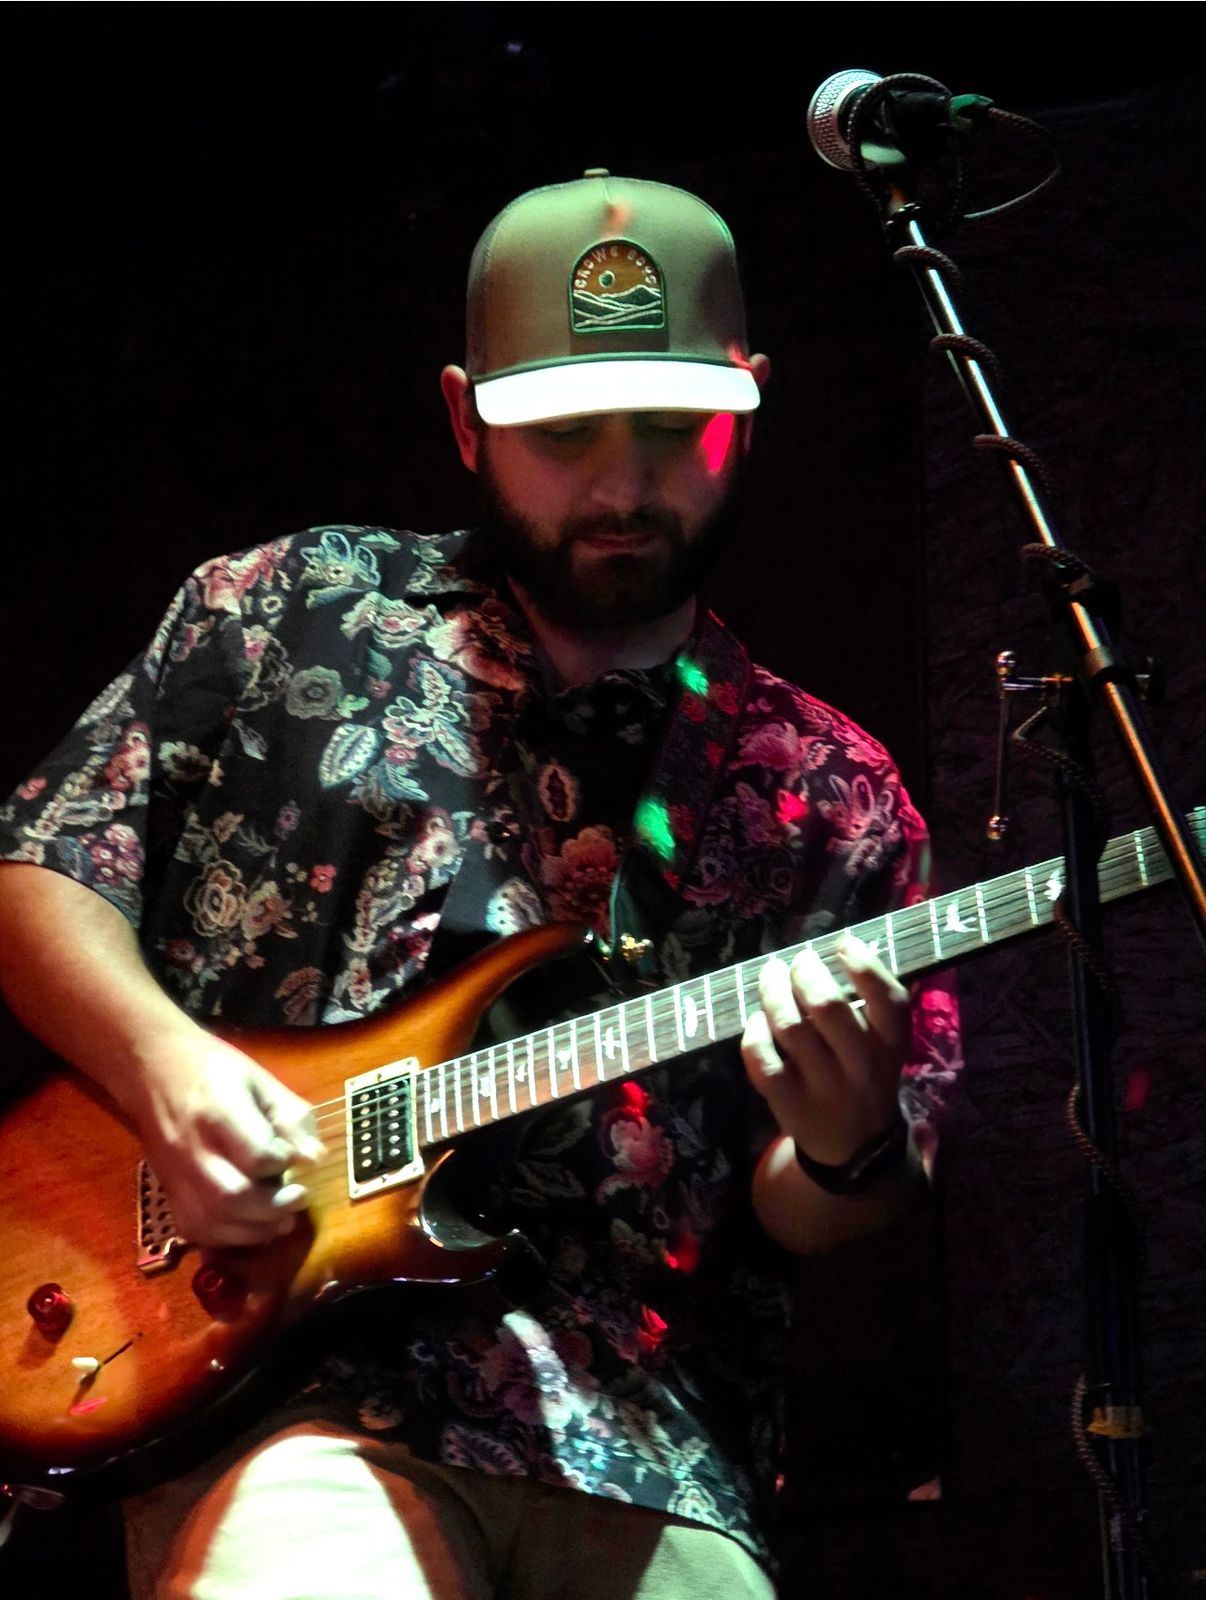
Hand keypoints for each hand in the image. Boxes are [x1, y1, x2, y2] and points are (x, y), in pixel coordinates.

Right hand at [131, 1029, 326, 1248]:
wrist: (153, 1070)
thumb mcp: (260, 1079)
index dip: (282, 1162)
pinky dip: (228, 1238)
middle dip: (273, 1208)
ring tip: (281, 1218)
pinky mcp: (167, 1192)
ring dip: (254, 1230)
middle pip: (231, 1197)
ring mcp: (175, 1174)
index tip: (291, 1156)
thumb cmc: (214, 1070)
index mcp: (217, 1108)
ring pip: (212, 1222)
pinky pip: (195, 1230)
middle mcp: (192, 1147)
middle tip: (297, 1198)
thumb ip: (290, 1117)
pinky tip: (250, 1225)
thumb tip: (314, 1160)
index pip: (256, 1154)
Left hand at [741, 933, 910, 1165]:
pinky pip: (763, 1060)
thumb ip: (869, 1005)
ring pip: (790, 1027)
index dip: (863, 963)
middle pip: (827, 1006)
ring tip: (771, 975)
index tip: (841, 943)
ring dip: (773, 992)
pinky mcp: (790, 1104)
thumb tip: (833, 949)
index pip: (887, 998)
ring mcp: (824, 1087)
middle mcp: (861, 1066)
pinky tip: (758, 1020)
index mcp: (891, 1045)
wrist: (856, 1146)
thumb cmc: (866, 1076)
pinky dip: (754, 1032)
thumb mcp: (884, 1045)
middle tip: (796, 961)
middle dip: (805, 972)